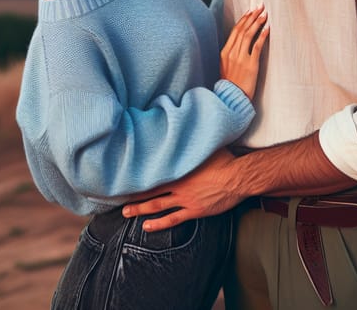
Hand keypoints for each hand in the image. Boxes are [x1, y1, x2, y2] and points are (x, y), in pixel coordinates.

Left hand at [121, 149, 243, 230]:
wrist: (238, 177)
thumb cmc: (225, 160)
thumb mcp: (207, 147)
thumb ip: (193, 144)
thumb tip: (187, 129)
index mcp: (180, 169)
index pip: (154, 173)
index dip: (139, 176)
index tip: (125, 177)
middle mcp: (179, 185)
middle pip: (151, 191)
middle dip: (134, 196)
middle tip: (118, 199)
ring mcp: (185, 199)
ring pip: (157, 206)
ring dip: (140, 210)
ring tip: (126, 213)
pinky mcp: (195, 210)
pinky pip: (173, 219)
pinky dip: (159, 224)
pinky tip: (147, 227)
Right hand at [220, 6, 268, 99]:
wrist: (232, 99)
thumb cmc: (230, 85)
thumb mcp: (225, 67)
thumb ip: (230, 55)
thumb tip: (239, 44)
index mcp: (224, 53)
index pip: (234, 31)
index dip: (243, 20)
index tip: (250, 11)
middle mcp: (231, 53)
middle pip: (242, 30)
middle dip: (252, 17)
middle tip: (260, 7)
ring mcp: (240, 58)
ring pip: (249, 35)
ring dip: (257, 23)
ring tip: (265, 14)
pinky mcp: (250, 65)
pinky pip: (257, 46)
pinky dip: (262, 36)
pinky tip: (268, 28)